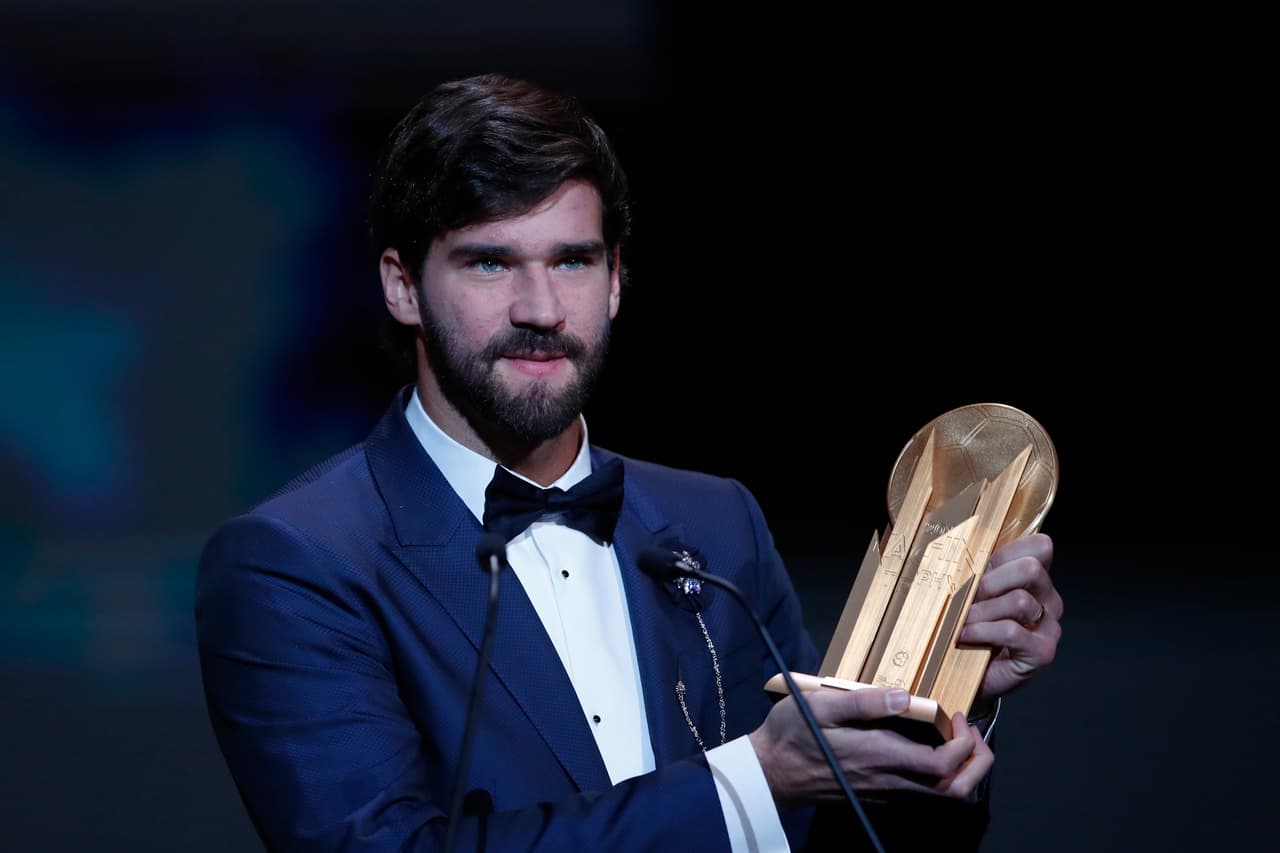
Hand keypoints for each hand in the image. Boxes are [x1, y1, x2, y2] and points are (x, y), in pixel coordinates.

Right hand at [748, 687, 992, 810]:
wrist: (771, 772)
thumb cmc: (792, 735)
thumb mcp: (821, 705)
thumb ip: (864, 702)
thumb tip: (905, 696)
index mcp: (881, 756)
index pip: (944, 763)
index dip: (964, 741)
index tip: (956, 715)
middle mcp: (890, 781)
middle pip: (954, 790)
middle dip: (977, 764)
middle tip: (972, 734)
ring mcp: (885, 792)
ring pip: (942, 796)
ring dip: (962, 772)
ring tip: (957, 742)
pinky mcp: (877, 795)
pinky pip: (923, 795)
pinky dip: (940, 777)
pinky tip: (927, 751)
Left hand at [960, 533, 1061, 705]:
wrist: (969, 673)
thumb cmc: (971, 629)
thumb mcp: (973, 593)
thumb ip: (977, 571)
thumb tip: (958, 544)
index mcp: (1035, 579)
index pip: (1039, 547)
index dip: (1006, 553)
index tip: (977, 567)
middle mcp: (1048, 600)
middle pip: (1030, 569)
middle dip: (990, 580)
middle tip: (965, 596)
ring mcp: (1049, 627)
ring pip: (1019, 600)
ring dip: (981, 610)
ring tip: (960, 620)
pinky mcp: (1042, 652)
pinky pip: (1011, 631)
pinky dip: (982, 631)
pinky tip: (965, 636)